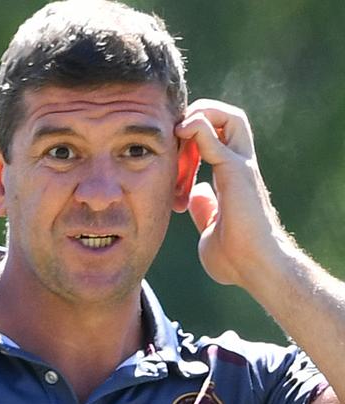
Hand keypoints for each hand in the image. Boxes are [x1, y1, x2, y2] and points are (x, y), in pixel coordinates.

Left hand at [175, 99, 289, 287]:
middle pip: (227, 119)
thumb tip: (196, 194)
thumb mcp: (210, 229)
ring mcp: (240, 166)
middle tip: (171, 140)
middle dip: (197, 118)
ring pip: (228, 117)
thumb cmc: (236, 259)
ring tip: (176, 133)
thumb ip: (204, 209)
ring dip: (199, 115)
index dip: (188, 143)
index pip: (217, 140)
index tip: (168, 167)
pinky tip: (180, 133)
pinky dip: (196, 126)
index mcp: (233, 178)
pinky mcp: (235, 170)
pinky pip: (214, 135)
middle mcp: (240, 166)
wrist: (255, 268)